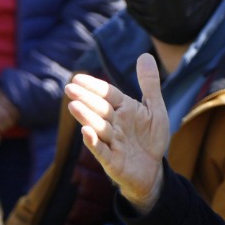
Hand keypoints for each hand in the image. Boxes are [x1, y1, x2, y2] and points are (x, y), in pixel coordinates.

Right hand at [66, 53, 168, 211]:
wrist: (152, 170)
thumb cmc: (151, 138)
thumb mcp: (155, 109)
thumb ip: (149, 84)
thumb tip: (145, 55)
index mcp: (124, 109)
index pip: (108, 94)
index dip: (94, 86)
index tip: (78, 78)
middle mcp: (115, 124)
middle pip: (100, 109)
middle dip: (86, 99)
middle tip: (69, 88)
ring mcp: (112, 142)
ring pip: (98, 127)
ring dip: (86, 118)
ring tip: (73, 106)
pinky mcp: (112, 161)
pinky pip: (102, 151)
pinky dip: (94, 142)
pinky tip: (86, 133)